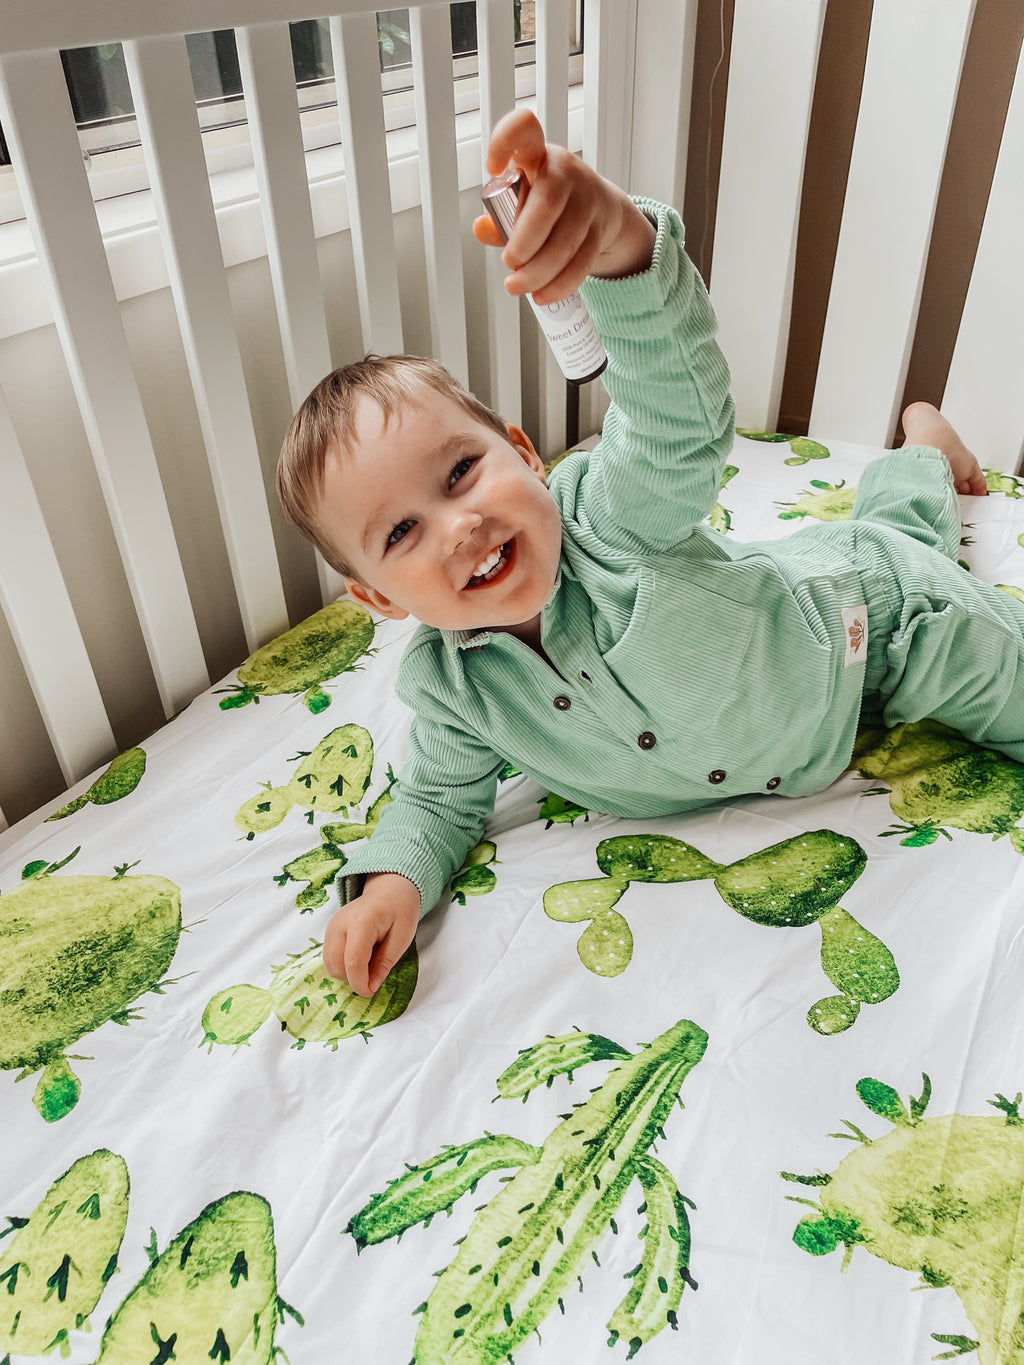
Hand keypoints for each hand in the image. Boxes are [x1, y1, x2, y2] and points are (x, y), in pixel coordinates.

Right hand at [322, 872, 419, 996]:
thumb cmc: (400, 910)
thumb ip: (385, 963)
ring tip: (368, 960)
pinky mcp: (328, 931)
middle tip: (375, 971)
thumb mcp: (403, 937)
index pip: (353, 961)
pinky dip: (342, 965)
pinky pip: (329, 958)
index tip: (371, 992)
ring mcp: (331, 926)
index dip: (360, 983)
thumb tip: (370, 988)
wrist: (388, 889)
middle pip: (337, 966)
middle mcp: (340, 923)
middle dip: (354, 979)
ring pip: (329, 965)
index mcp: (362, 922)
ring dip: (347, 973)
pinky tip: (359, 955)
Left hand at [472, 108, 655, 302]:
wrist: (602, 209)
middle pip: (547, 204)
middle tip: (509, 263)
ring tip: (518, 286)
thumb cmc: (550, 202)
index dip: (506, 142)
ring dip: (539, 271)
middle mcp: (565, 171)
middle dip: (525, 242)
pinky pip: (581, 263)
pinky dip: (559, 284)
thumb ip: (500, 216)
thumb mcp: (522, 200)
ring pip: (565, 241)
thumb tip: (482, 229)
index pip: (525, 131)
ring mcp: (587, 200)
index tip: (493, 167)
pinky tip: (543, 295)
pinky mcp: (601, 230)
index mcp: (537, 155)